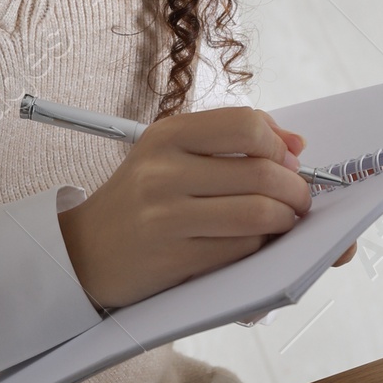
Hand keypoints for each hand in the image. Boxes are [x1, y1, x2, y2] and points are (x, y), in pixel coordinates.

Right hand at [57, 106, 313, 309]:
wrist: (83, 252)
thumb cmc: (140, 202)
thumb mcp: (170, 156)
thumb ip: (230, 143)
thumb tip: (296, 145)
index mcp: (167, 135)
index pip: (245, 125)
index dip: (279, 144)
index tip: (288, 161)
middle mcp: (163, 170)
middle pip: (262, 173)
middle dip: (296, 190)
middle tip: (299, 201)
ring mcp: (166, 216)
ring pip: (259, 213)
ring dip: (285, 221)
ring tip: (283, 222)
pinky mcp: (174, 257)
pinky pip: (241, 248)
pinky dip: (260, 246)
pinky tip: (254, 243)